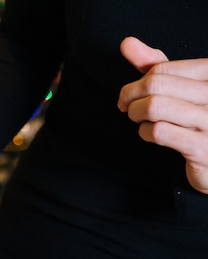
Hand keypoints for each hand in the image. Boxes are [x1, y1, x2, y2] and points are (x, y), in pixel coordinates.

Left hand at [118, 36, 207, 193]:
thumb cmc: (195, 117)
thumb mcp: (180, 86)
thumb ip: (155, 65)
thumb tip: (126, 43)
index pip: (161, 70)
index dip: (137, 82)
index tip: (129, 95)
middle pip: (155, 86)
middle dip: (130, 96)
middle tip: (125, 107)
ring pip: (155, 106)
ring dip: (136, 114)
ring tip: (138, 119)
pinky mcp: (202, 147)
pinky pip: (159, 131)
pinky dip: (145, 132)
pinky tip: (150, 134)